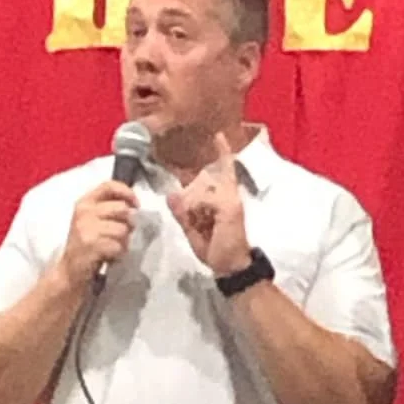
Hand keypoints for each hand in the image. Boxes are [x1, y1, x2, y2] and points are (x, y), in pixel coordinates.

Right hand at [60, 181, 137, 287]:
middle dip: (128, 224)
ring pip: (122, 230)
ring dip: (123, 243)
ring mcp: (86, 229)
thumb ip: (109, 209)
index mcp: (84, 202)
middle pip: (122, 209)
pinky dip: (118, 254)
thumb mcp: (92, 221)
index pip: (109, 186)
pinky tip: (109, 257)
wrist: (70, 272)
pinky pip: (118, 246)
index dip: (127, 192)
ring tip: (112, 248)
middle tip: (120, 236)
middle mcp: (84, 212)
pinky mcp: (91, 246)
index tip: (136, 204)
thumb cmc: (86, 246)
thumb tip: (134, 206)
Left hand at [167, 133, 251, 275]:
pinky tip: (203, 225)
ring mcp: (231, 199)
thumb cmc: (216, 249)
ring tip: (202, 227)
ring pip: (201, 190)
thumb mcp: (192, 230)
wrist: (231, 267)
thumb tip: (171, 194)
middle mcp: (230, 194)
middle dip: (190, 201)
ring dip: (193, 209)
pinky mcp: (230, 206)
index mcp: (224, 198)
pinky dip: (197, 212)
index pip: (224, 170)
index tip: (219, 136)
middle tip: (198, 223)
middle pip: (204, 181)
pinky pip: (204, 199)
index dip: (222, 153)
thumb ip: (182, 213)